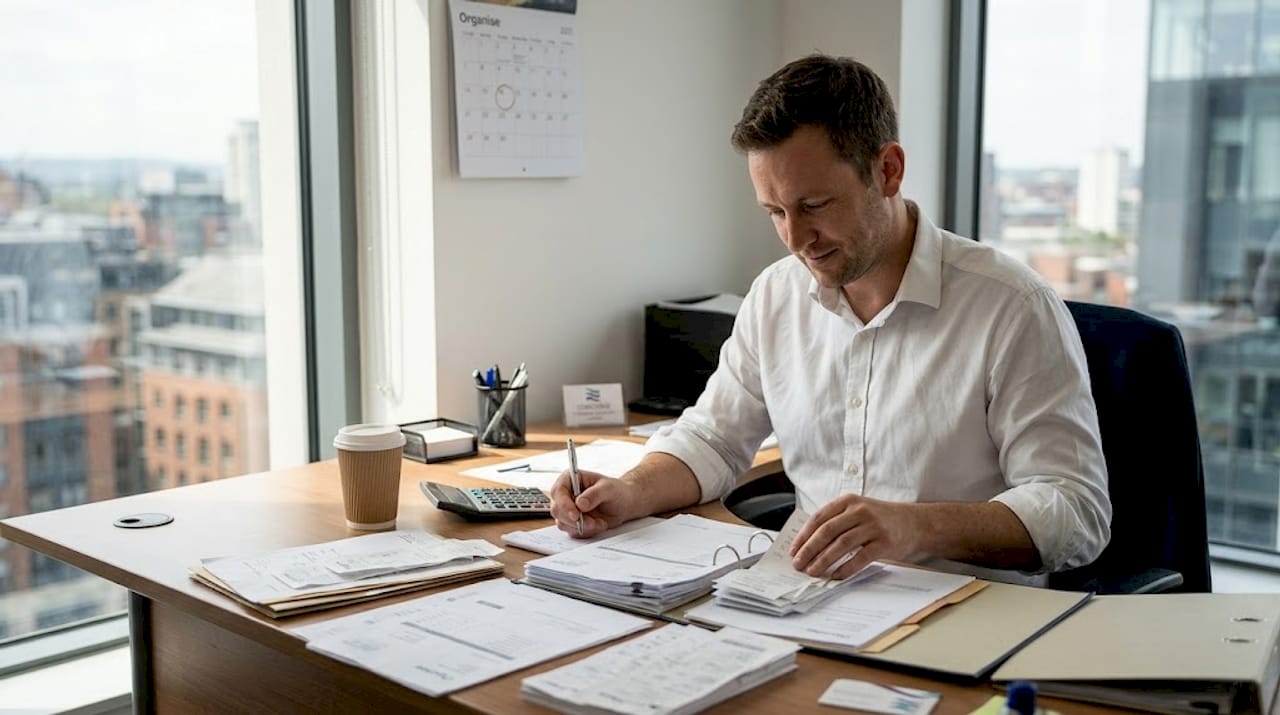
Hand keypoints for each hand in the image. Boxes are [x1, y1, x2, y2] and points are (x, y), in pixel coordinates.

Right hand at [548, 469, 641, 537]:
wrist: (624, 504)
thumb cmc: (616, 491)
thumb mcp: (609, 488)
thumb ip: (595, 494)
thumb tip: (580, 503)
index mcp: (569, 479)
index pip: (558, 492)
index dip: (564, 504)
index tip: (575, 515)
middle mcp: (565, 494)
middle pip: (556, 510)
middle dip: (573, 520)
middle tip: (591, 523)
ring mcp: (567, 510)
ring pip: (563, 523)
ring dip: (581, 527)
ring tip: (599, 523)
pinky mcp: (572, 522)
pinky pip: (572, 531)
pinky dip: (586, 531)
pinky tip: (599, 525)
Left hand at [789, 495, 921, 578]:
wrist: (914, 522)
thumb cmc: (879, 519)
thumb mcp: (857, 510)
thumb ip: (836, 521)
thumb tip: (807, 545)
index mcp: (848, 501)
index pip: (819, 518)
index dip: (803, 535)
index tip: (793, 551)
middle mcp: (860, 511)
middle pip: (827, 531)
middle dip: (809, 549)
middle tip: (798, 564)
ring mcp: (873, 526)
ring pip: (841, 544)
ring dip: (823, 560)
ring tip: (812, 572)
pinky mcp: (885, 543)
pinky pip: (860, 558)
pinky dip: (845, 568)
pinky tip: (835, 576)